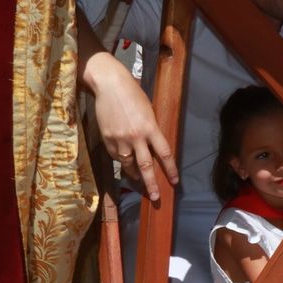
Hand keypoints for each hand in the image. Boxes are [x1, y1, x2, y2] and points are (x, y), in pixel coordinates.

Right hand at [86, 53, 177, 200]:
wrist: (109, 85)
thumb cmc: (133, 94)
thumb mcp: (149, 112)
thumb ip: (152, 130)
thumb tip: (153, 146)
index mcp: (151, 128)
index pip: (165, 154)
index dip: (170, 169)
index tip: (174, 181)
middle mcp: (136, 137)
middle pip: (146, 166)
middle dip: (151, 183)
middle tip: (156, 197)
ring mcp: (120, 139)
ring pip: (128, 164)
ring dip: (134, 174)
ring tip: (138, 180)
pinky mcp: (107, 138)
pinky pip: (116, 155)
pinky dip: (121, 160)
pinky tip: (124, 160)